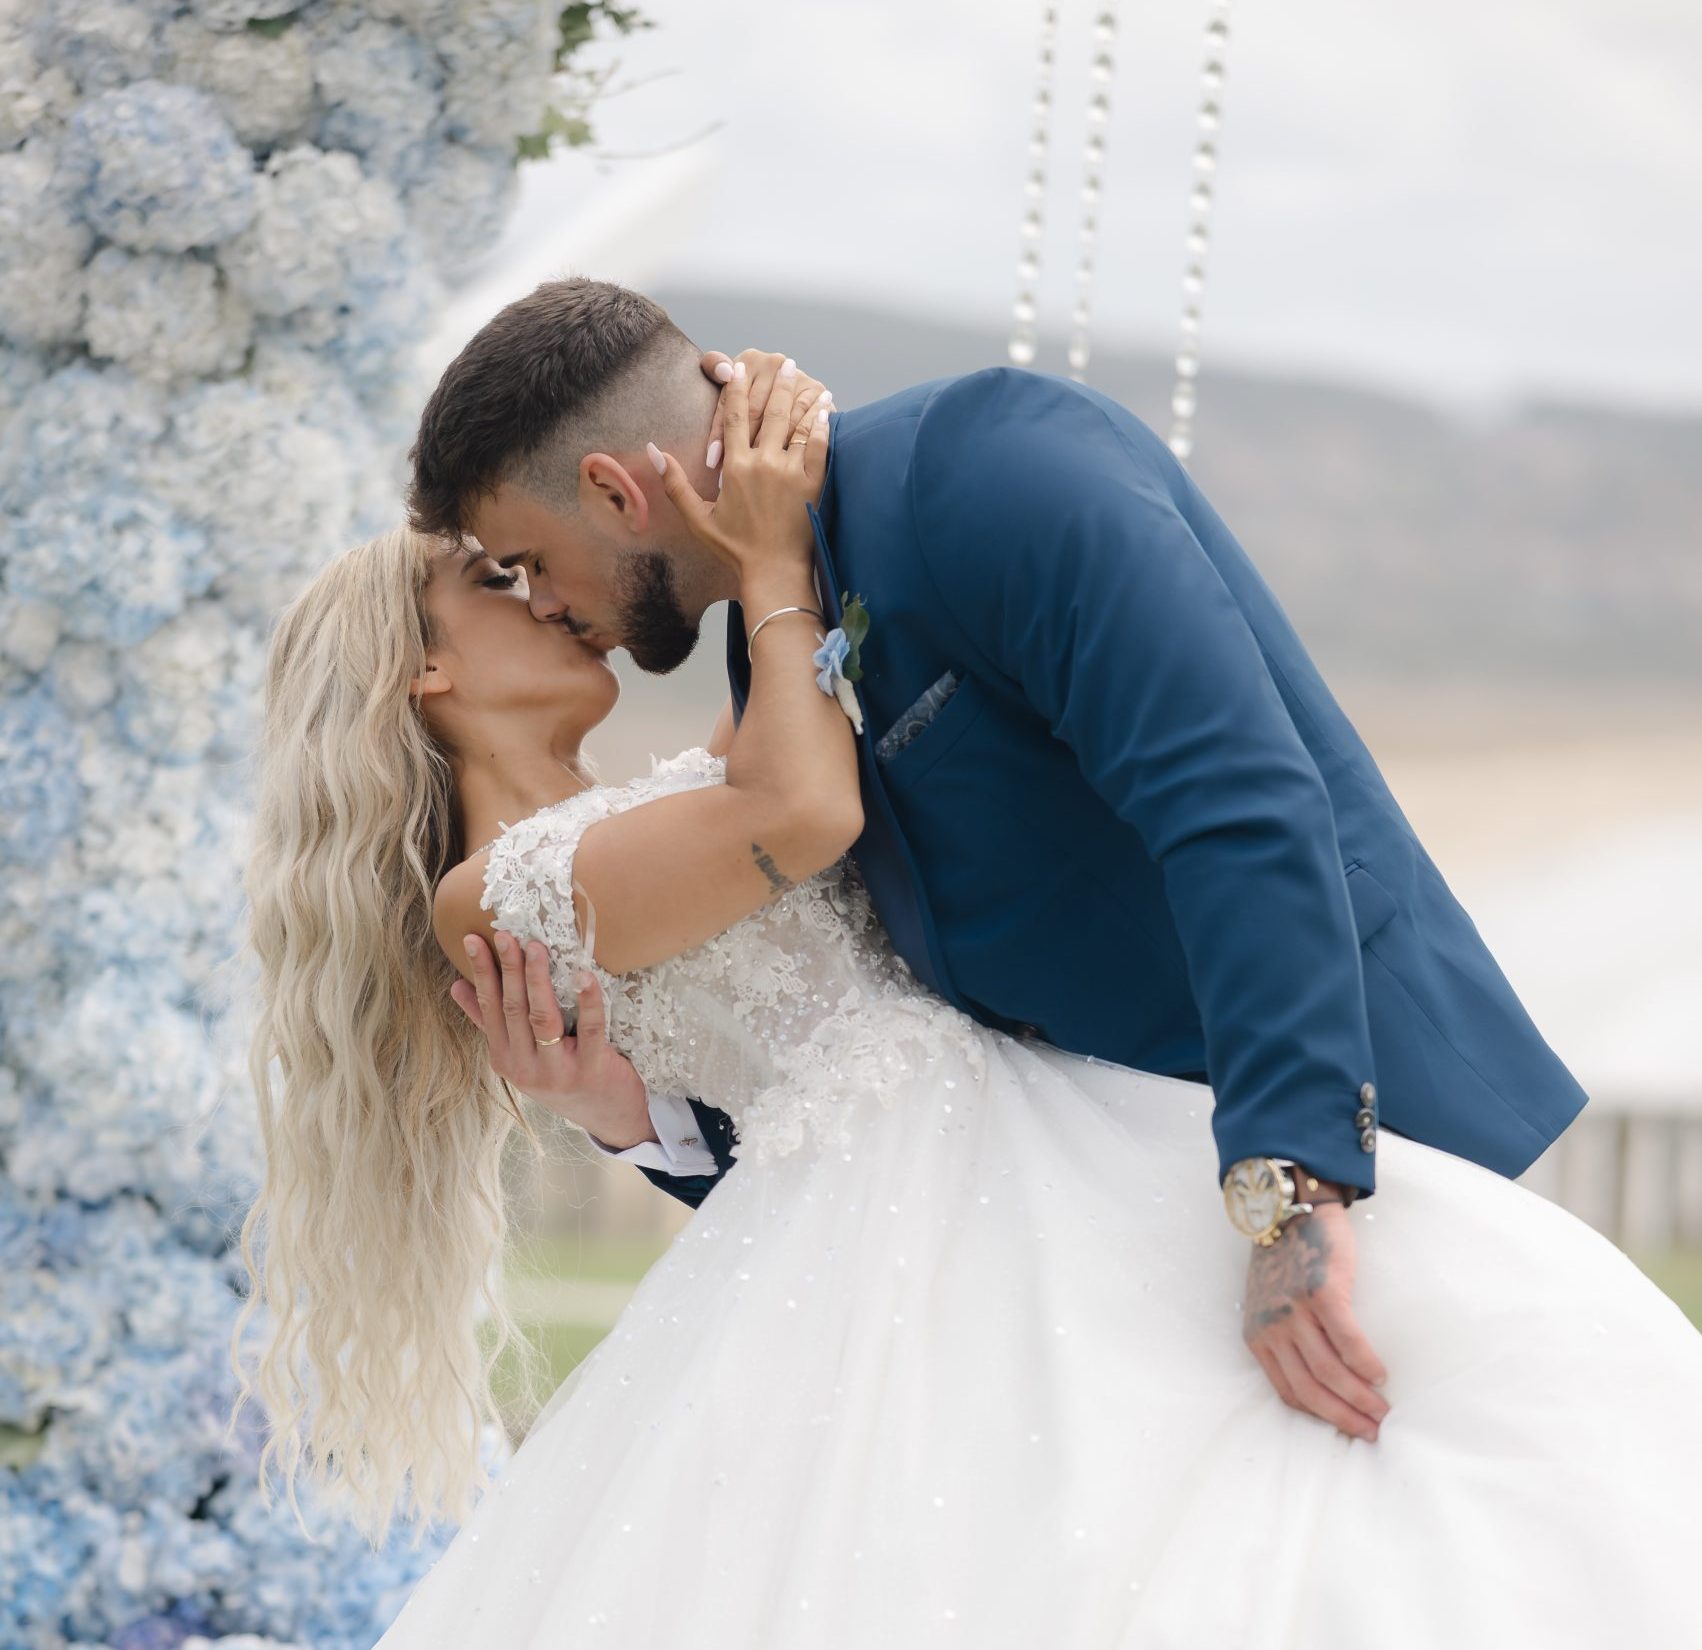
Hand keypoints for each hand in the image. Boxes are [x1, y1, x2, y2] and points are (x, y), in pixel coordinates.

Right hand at [450, 931, 654, 1148]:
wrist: (606, 1116)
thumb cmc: (562, 1075)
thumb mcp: (520, 1054)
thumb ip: (489, 1021)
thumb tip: (456, 986)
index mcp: (504, 1057)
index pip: (488, 1007)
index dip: (482, 972)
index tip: (474, 939)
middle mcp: (524, 1066)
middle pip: (513, 1009)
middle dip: (508, 968)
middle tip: (507, 934)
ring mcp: (557, 1071)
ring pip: (542, 1019)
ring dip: (538, 980)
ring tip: (536, 948)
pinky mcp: (591, 1070)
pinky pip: (589, 1030)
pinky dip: (587, 1002)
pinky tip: (584, 976)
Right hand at [650, 355, 832, 586]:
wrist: (773, 572)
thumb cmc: (734, 549)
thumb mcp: (697, 518)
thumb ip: (675, 483)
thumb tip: (653, 452)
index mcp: (735, 468)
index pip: (733, 417)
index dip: (736, 389)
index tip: (738, 368)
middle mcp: (764, 464)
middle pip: (771, 412)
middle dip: (779, 383)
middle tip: (785, 363)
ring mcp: (791, 472)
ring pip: (798, 424)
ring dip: (804, 398)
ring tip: (810, 380)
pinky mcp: (813, 484)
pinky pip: (819, 446)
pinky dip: (822, 425)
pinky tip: (826, 410)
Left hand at [1241, 1199, 1390, 1441]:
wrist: (1287, 1211)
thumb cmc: (1284, 1261)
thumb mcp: (1269, 1306)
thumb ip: (1285, 1339)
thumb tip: (1325, 1381)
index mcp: (1258, 1337)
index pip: (1289, 1393)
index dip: (1322, 1416)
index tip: (1348, 1430)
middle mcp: (1273, 1328)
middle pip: (1310, 1390)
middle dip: (1344, 1418)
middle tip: (1374, 1432)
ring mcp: (1295, 1310)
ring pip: (1330, 1371)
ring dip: (1360, 1398)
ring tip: (1383, 1411)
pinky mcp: (1320, 1292)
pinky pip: (1346, 1339)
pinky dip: (1365, 1362)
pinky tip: (1380, 1374)